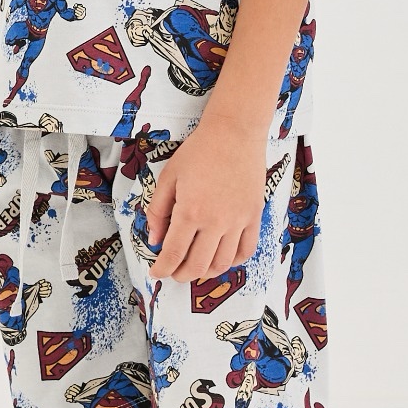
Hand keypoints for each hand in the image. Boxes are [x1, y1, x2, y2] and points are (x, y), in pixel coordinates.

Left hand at [146, 117, 266, 282]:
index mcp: (190, 212)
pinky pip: (246, 251)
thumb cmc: (200, 150)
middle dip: (181, 275)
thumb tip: (154, 239)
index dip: (162, 269)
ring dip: (205, 272)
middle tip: (173, 272)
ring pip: (222, 264)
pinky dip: (233, 262)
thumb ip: (157, 210)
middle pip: (197, 266)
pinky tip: (221, 258)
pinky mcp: (253, 217)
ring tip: (195, 267)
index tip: (157, 273)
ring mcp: (237, 221)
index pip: (173, 254)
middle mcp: (215, 222)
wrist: (235, 133)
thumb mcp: (169, 177)